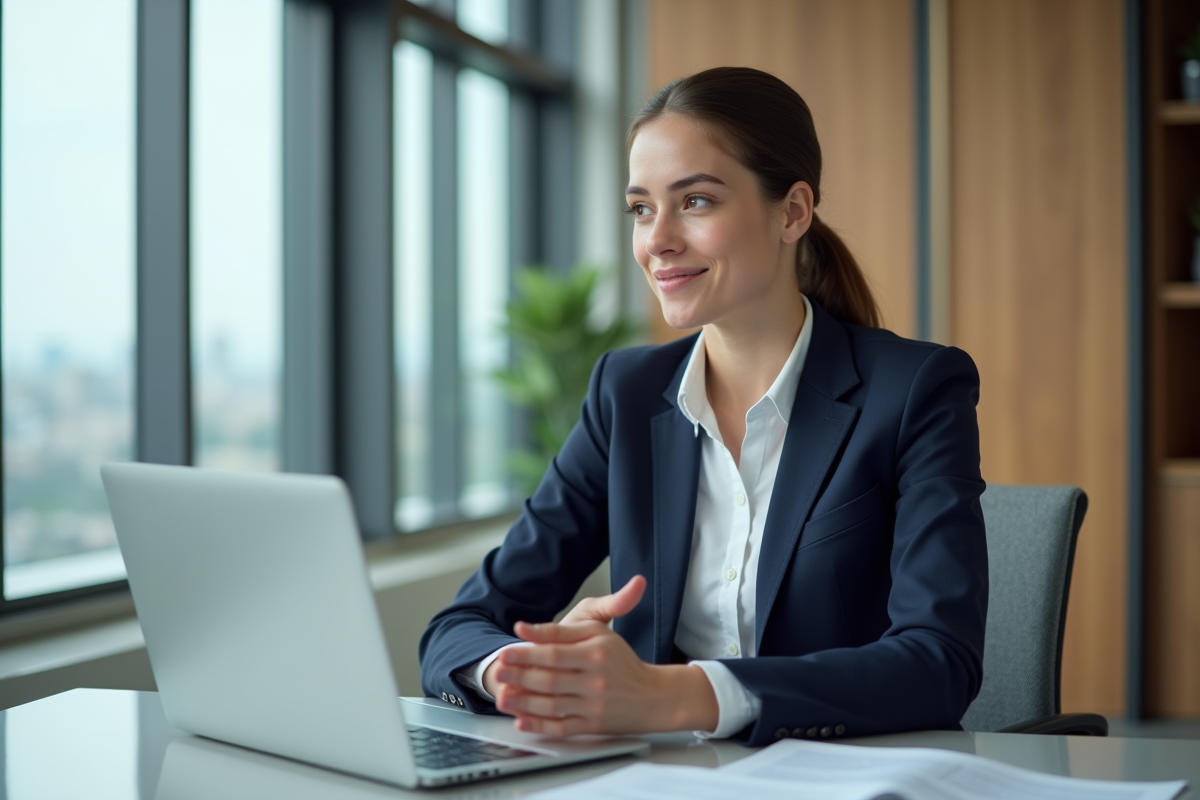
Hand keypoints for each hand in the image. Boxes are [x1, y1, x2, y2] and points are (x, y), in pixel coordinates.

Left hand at [486, 576, 717, 736]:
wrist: (652, 695)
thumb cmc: (620, 659)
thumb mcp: (597, 632)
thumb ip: (561, 630)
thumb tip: (526, 627)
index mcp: (596, 653)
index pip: (555, 651)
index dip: (528, 651)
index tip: (507, 649)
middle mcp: (596, 680)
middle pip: (551, 678)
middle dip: (520, 676)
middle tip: (498, 671)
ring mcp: (594, 705)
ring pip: (552, 705)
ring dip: (524, 702)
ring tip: (503, 697)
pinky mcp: (592, 726)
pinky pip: (562, 727)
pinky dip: (540, 726)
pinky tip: (522, 721)